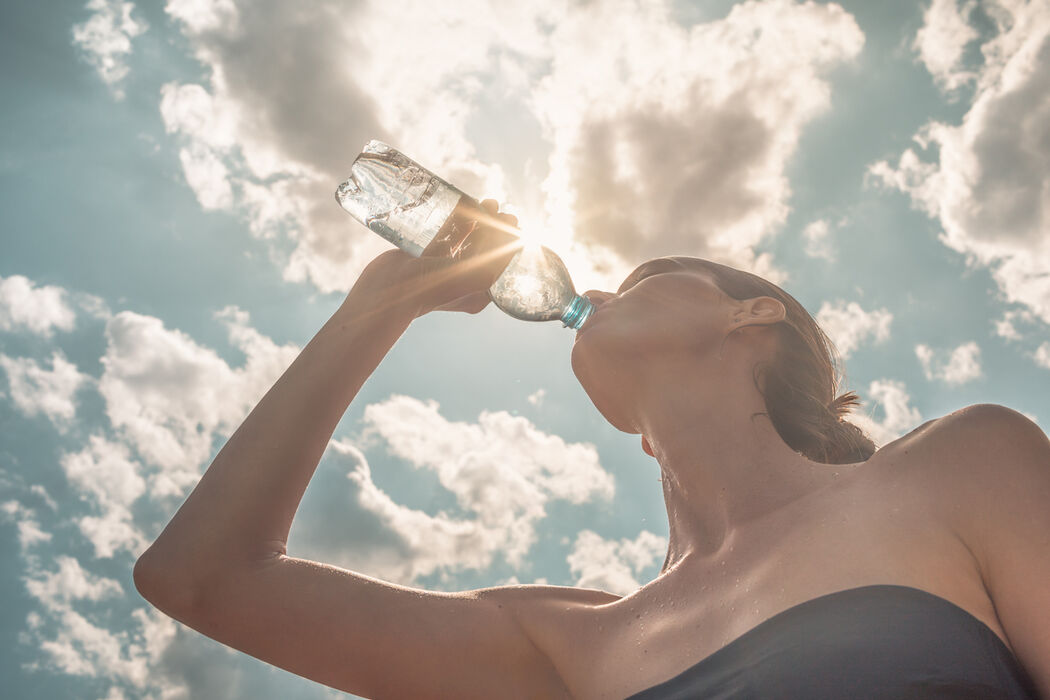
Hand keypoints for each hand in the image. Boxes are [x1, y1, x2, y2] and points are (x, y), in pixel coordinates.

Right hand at [347, 199, 521, 319]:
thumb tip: (517, 238)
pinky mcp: (426, 256)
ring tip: (487, 201)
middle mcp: (462, 280)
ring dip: (479, 220)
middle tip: (501, 207)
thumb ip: (498, 257)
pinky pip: (446, 235)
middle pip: (486, 248)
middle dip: (496, 226)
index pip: (500, 262)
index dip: (509, 239)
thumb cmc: (433, 288)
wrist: (389, 292)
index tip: (513, 220)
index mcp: (477, 292)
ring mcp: (443, 267)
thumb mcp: (475, 275)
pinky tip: (464, 205)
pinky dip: (457, 221)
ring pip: (467, 239)